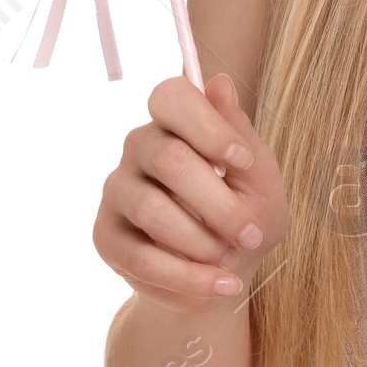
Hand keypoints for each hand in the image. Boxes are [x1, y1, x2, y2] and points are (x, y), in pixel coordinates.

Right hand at [94, 71, 287, 313]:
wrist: (227, 272)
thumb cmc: (248, 213)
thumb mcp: (260, 178)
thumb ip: (240, 135)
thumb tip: (220, 83)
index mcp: (177, 122)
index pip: (171, 96)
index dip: (208, 126)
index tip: (243, 161)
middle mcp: (139, 147)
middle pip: (168, 158)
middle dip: (219, 203)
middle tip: (250, 234)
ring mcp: (117, 190)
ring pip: (154, 210)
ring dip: (204, 242)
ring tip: (232, 259)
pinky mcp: (105, 237)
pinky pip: (142, 258)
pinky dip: (190, 277)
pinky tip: (223, 283)